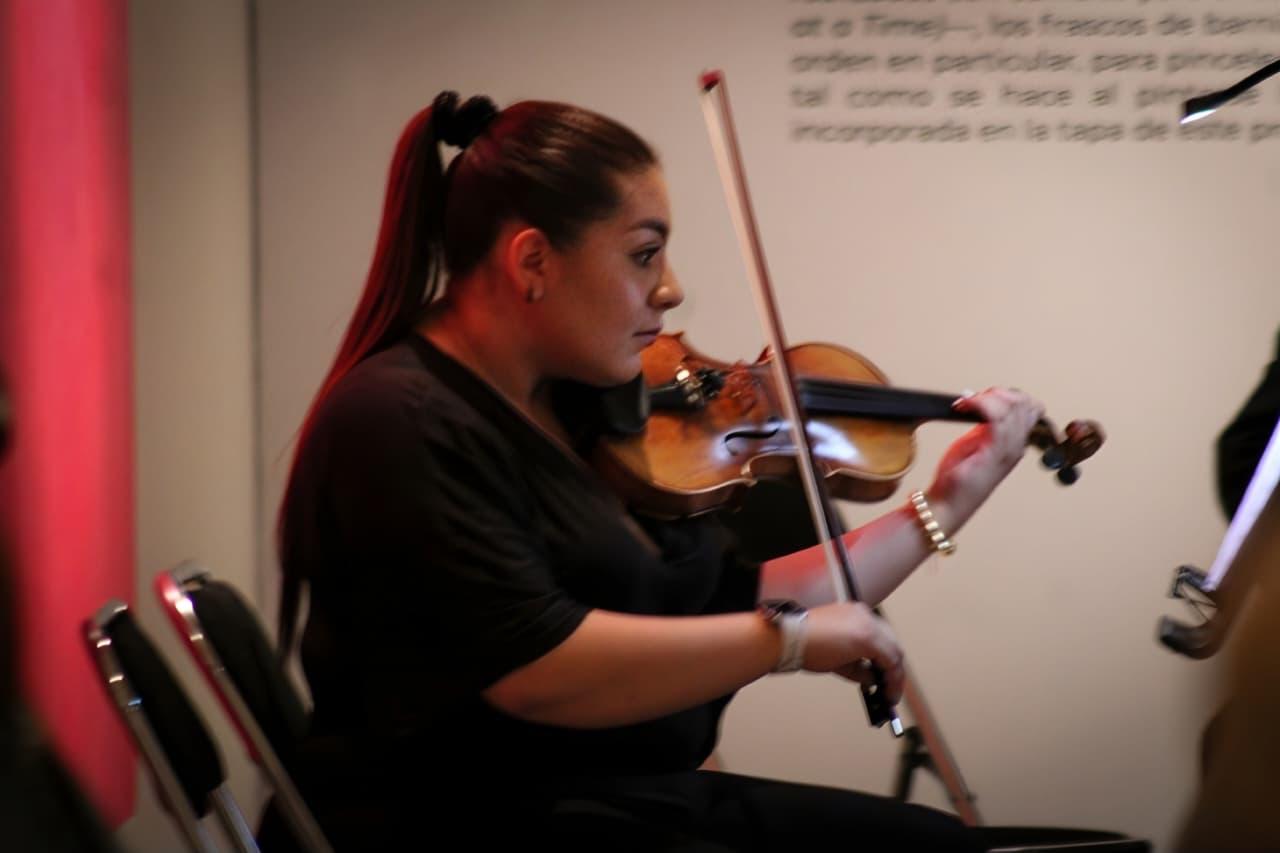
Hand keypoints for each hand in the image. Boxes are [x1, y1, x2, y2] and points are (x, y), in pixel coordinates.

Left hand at [803, 601, 903, 702]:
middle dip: (893, 667)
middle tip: (889, 684)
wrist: (790, 634)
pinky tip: (870, 655)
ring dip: (886, 653)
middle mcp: (867, 620)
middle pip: (894, 645)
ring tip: (880, 671)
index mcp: (867, 636)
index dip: (895, 681)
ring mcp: (860, 612)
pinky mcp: (852, 609)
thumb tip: (873, 678)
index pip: (893, 659)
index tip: (891, 694)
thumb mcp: (842, 668)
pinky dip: (876, 641)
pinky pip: (873, 625)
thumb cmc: (810, 650)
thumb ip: (864, 674)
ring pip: (886, 634)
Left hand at [929, 387, 1044, 521]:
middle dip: (998, 393)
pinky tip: (962, 406)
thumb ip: (983, 424)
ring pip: (1012, 407)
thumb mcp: (973, 443)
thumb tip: (981, 400)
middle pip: (1024, 403)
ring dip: (986, 397)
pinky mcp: (993, 453)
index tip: (983, 397)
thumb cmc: (957, 478)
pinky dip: (978, 404)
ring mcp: (1007, 450)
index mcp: (1014, 443)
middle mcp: (1016, 446)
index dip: (1008, 394)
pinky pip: (996, 417)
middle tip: (973, 400)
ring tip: (965, 403)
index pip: (1029, 407)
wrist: (947, 505)